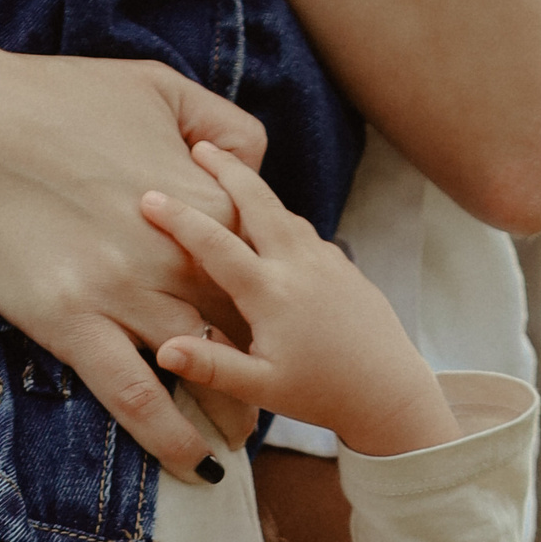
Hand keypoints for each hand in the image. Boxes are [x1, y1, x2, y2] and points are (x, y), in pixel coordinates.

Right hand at [0, 43, 262, 476]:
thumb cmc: (45, 96)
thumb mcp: (155, 85)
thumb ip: (222, 125)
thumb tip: (252, 171)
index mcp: (202, 197)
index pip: (266, 262)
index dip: (278, 298)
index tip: (281, 322)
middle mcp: (175, 252)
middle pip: (248, 326)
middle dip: (269, 364)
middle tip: (275, 393)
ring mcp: (123, 291)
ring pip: (205, 372)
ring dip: (233, 413)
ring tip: (241, 439)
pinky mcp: (71, 323)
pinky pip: (137, 398)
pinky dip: (171, 438)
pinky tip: (193, 466)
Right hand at [144, 147, 462, 457]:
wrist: (391, 392)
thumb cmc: (322, 395)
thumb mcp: (261, 388)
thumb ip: (211, 366)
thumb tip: (164, 349)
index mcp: (272, 293)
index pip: (215, 244)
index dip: (179, 219)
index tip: (149, 197)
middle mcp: (299, 265)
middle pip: (257, 202)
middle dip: (226, 170)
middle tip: (200, 146)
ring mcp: (326, 261)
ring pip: (284, 212)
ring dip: (255, 189)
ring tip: (230, 173)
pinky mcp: (344, 266)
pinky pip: (305, 231)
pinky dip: (281, 215)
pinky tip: (270, 221)